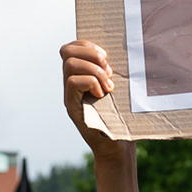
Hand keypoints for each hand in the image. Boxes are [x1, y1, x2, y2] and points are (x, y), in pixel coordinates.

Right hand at [61, 41, 127, 159]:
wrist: (118, 146)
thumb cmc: (123, 116)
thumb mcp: (120, 88)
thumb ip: (113, 71)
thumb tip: (124, 49)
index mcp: (82, 74)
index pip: (72, 47)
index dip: (88, 45)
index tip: (107, 58)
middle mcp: (72, 82)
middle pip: (67, 51)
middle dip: (91, 54)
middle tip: (108, 71)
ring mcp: (70, 94)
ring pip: (70, 64)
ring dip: (94, 71)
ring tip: (108, 86)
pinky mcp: (72, 106)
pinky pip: (72, 82)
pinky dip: (91, 83)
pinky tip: (103, 95)